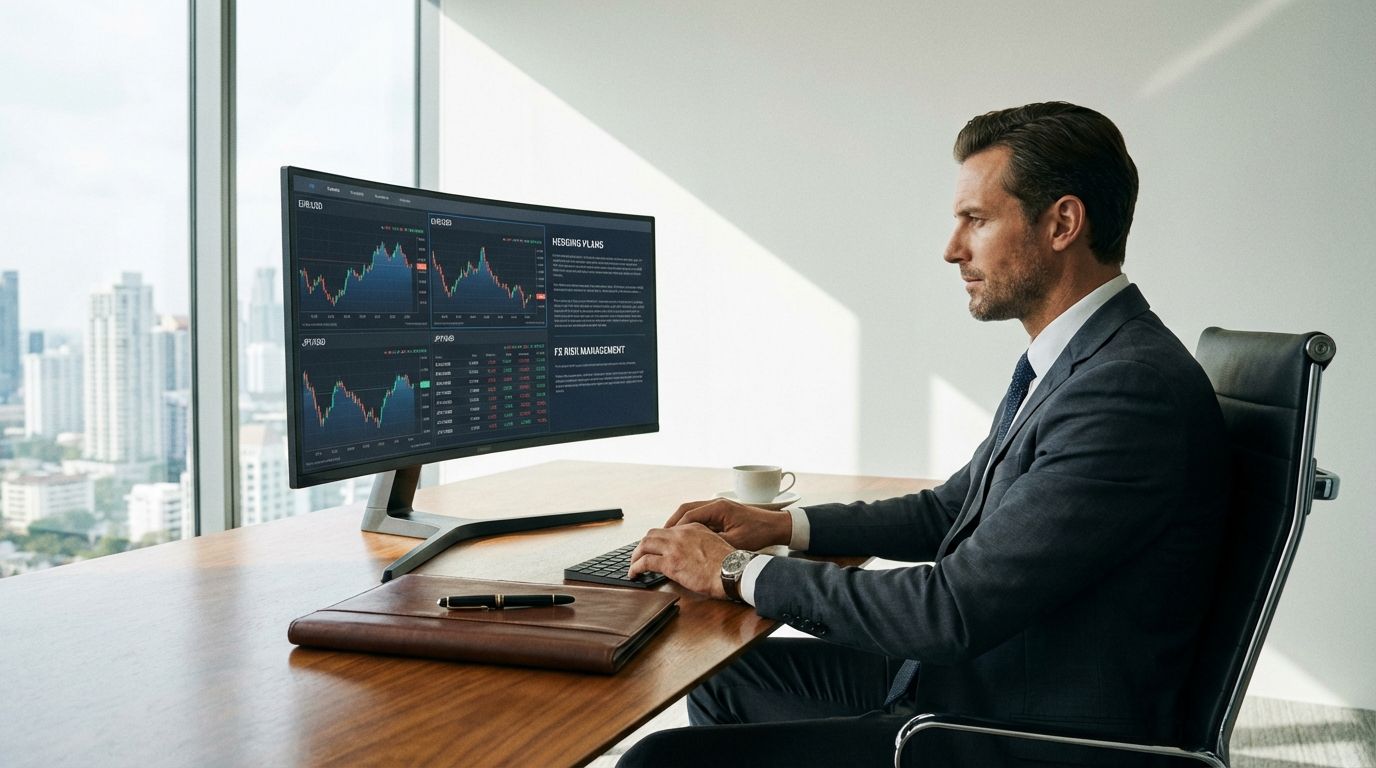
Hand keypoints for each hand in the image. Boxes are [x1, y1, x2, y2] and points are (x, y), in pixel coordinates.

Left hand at [628, 523, 734, 598]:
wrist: (732, 570)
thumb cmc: (729, 563)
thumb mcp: (716, 544)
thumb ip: (702, 543)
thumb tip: (695, 554)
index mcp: (693, 528)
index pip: (669, 530)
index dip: (659, 540)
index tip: (655, 548)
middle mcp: (681, 534)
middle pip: (652, 534)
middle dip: (643, 545)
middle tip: (640, 555)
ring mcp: (674, 547)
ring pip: (645, 545)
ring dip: (636, 555)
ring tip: (633, 565)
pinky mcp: (670, 563)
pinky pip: (645, 562)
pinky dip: (635, 567)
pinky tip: (634, 574)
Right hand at [665, 498, 791, 551]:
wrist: (775, 525)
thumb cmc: (759, 533)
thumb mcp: (736, 542)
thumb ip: (715, 543)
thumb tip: (695, 550)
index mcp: (718, 508)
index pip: (689, 515)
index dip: (675, 528)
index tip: (665, 540)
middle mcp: (715, 503)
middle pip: (686, 509)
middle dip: (672, 523)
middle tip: (660, 536)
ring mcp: (718, 506)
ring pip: (691, 511)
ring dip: (679, 523)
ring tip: (668, 537)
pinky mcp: (721, 512)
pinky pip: (699, 515)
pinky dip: (689, 524)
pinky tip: (685, 536)